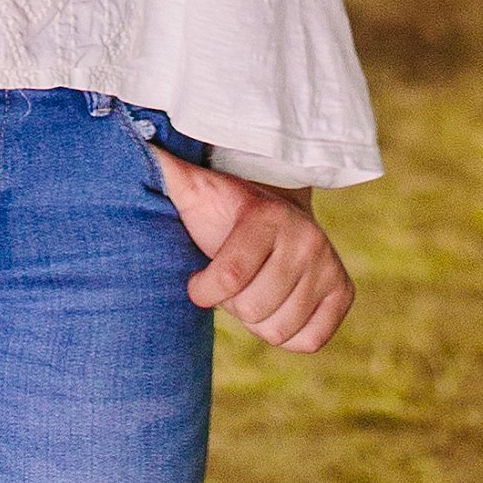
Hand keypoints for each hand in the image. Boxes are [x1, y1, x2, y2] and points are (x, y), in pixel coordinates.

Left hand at [151, 152, 352, 352]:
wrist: (280, 212)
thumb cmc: (226, 212)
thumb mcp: (197, 191)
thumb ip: (169, 174)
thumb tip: (139, 141)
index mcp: (268, 217)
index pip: (230, 278)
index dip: (204, 290)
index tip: (197, 282)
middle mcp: (307, 240)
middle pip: (253, 310)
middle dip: (232, 303)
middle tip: (233, 282)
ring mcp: (329, 267)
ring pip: (278, 330)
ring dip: (258, 320)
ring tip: (254, 290)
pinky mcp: (343, 293)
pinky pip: (309, 341)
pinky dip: (287, 334)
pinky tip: (277, 306)